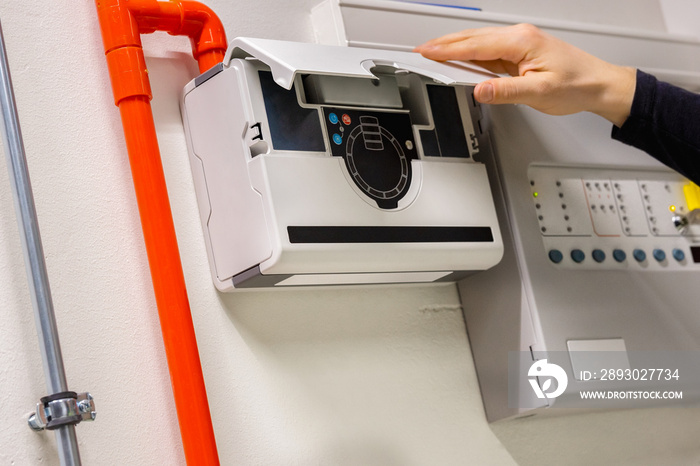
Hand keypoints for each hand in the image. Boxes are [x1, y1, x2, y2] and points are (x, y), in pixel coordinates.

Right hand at [414, 24, 635, 126]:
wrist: (598, 84)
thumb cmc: (576, 85)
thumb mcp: (539, 92)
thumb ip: (506, 91)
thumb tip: (480, 90)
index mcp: (521, 41)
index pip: (475, 45)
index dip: (447, 49)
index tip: (427, 51)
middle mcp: (519, 37)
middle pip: (472, 38)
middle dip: (444, 43)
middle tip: (421, 49)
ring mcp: (519, 44)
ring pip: (478, 43)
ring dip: (455, 47)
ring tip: (433, 52)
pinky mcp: (520, 52)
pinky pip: (488, 52)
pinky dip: (470, 54)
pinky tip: (460, 59)